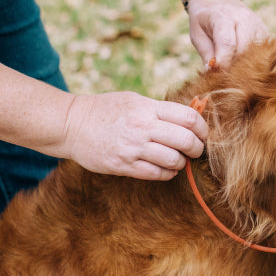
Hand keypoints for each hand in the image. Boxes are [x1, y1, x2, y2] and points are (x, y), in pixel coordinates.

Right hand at [61, 92, 207, 179]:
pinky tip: (166, 168)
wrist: (72, 124)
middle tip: (196, 150)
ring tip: (178, 160)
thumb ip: (160, 110)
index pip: (189, 118)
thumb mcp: (134, 101)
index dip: (203, 128)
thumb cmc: (106, 110)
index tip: (203, 134)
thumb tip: (190, 119)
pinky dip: (168, 173)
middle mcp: (142, 127)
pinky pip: (157, 174)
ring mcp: (133, 148)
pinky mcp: (124, 165)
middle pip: (186, 140)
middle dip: (197, 148)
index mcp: (147, 108)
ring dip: (182, 163)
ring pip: (174, 160)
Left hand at [186, 0, 267, 67]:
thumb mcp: (197, 34)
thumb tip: (212, 72)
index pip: (227, 43)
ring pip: (255, 53)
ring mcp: (257, 24)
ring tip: (231, 67)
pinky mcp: (264, 31)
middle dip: (234, 66)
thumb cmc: (205, 20)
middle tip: (223, 74)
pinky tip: (241, 61)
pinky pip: (262, 52)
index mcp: (223, 16)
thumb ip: (206, 53)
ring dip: (244, 64)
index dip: (223, 62)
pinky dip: (252, 60)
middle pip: (244, 50)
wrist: (218, 0)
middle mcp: (244, 18)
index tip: (217, 74)